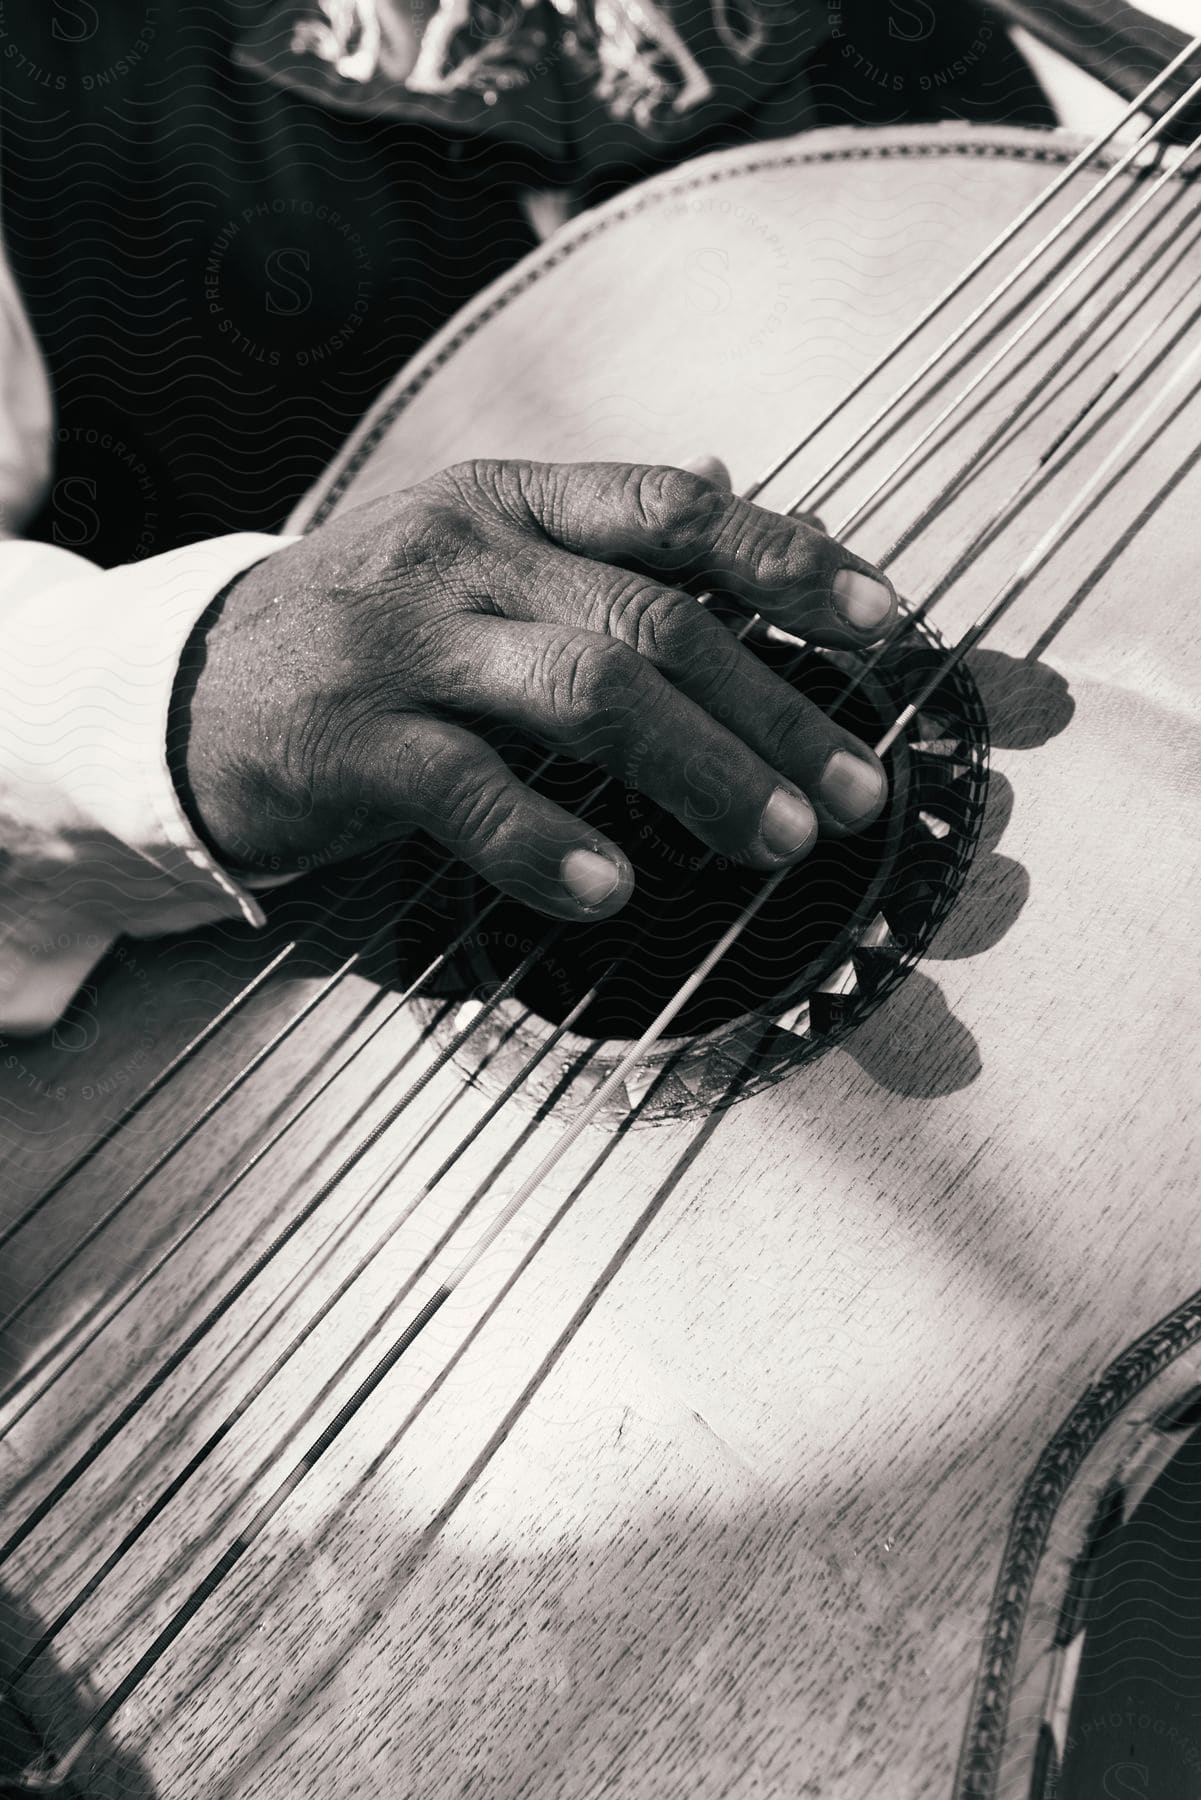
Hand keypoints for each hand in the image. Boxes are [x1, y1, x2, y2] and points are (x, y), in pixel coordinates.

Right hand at [176, 459, 896, 916]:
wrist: (191, 682)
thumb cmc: (371, 628)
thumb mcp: (476, 549)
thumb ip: (597, 531)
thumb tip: (730, 480)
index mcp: (510, 501)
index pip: (671, 509)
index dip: (789, 559)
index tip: (887, 622)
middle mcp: (465, 556)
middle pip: (652, 623)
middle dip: (771, 712)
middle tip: (855, 790)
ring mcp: (405, 647)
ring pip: (582, 695)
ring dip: (699, 773)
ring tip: (776, 842)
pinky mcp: (350, 741)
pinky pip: (466, 791)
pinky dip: (547, 841)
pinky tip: (612, 889)